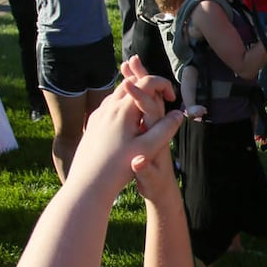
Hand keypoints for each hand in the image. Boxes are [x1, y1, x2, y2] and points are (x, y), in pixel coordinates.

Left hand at [69, 79, 181, 196]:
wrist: (87, 183)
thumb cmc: (118, 168)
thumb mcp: (147, 149)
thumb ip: (165, 129)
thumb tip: (178, 114)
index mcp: (123, 110)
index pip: (146, 82)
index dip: (163, 85)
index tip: (172, 98)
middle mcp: (108, 107)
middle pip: (131, 83)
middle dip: (149, 86)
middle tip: (162, 97)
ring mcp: (98, 115)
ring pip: (118, 94)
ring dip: (135, 95)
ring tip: (148, 110)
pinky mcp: (92, 124)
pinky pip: (110, 106)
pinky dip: (123, 106)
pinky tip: (129, 122)